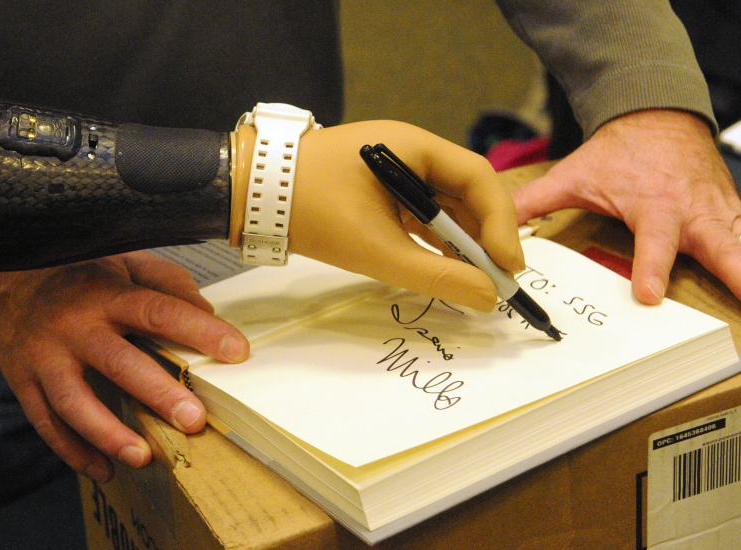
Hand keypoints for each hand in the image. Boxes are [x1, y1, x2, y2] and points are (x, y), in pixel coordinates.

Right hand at [0, 251, 248, 481]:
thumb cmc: (74, 276)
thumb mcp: (120, 262)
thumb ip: (165, 282)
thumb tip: (206, 310)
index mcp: (106, 294)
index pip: (159, 311)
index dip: (199, 330)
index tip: (236, 351)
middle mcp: (75, 326)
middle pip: (119, 362)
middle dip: (157, 393)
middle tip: (193, 420)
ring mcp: (44, 356)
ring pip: (76, 402)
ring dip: (110, 434)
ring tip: (143, 457)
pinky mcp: (22, 382)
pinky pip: (47, 424)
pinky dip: (74, 451)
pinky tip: (103, 470)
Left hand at [268, 120, 524, 310]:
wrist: (248, 196)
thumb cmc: (312, 212)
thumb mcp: (378, 250)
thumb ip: (438, 276)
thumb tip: (488, 297)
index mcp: (413, 146)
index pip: (479, 179)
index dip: (501, 224)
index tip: (508, 266)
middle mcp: (408, 151)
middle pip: (466, 192)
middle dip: (484, 237)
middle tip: (497, 281)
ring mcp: (391, 169)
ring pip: (443, 206)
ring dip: (460, 242)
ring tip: (474, 282)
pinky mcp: (375, 190)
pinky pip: (418, 213)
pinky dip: (433, 240)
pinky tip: (444, 269)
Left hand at [511, 109, 740, 303]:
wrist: (657, 115)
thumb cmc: (616, 153)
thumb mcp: (572, 176)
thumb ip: (533, 203)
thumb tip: (494, 222)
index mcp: (653, 207)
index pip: (653, 244)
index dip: (651, 269)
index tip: (649, 295)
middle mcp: (691, 212)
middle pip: (720, 248)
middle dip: (736, 274)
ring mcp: (718, 212)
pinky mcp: (733, 211)